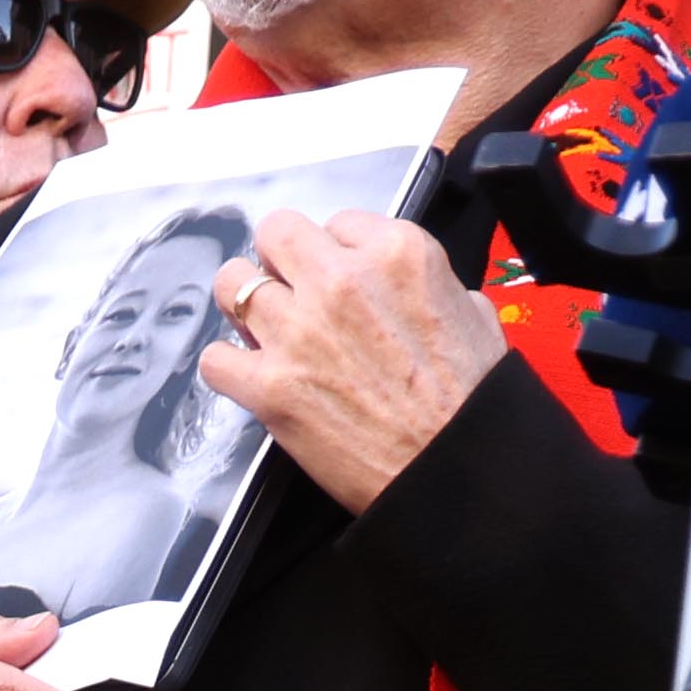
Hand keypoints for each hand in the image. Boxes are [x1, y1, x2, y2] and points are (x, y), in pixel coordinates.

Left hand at [206, 205, 510, 512]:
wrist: (453, 468)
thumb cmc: (470, 402)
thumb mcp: (474, 314)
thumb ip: (432, 285)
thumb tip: (413, 289)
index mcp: (396, 253)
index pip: (336, 223)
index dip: (334, 252)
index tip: (337, 278)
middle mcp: (341, 282)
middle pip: (275, 233)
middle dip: (278, 259)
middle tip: (288, 289)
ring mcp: (299, 332)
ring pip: (233, 285)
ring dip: (243, 306)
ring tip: (262, 328)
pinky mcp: (271, 386)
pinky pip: (216, 358)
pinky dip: (227, 368)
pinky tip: (250, 376)